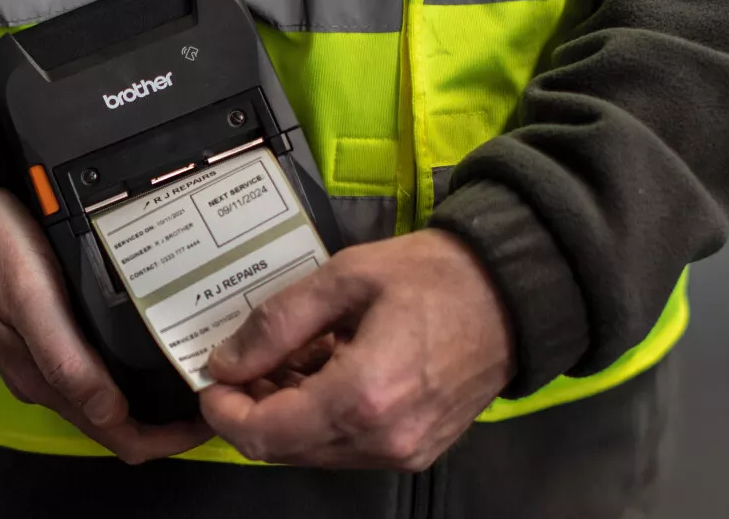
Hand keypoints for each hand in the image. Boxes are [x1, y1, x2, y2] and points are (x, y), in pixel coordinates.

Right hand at [0, 187, 213, 462]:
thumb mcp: (30, 298)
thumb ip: (64, 357)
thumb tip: (108, 411)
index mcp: (44, 380)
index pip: (117, 436)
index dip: (167, 439)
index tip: (211, 418)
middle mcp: (47, 377)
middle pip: (119, 423)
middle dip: (170, 420)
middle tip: (217, 390)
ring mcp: (47, 357)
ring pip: (112, 396)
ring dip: (154, 394)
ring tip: (196, 366)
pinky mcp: (49, 333)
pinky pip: (98, 365)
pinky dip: (133, 367)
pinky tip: (156, 342)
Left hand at [198, 229, 512, 469]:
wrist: (516, 294)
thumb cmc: (436, 276)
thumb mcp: (346, 278)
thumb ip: (278, 323)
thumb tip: (227, 360)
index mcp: (363, 396)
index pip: (263, 433)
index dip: (224, 410)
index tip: (213, 378)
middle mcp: (382, 439)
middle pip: (283, 449)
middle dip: (252, 410)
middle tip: (246, 362)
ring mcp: (404, 451)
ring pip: (313, 452)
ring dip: (286, 415)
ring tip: (288, 359)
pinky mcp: (418, 451)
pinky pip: (347, 447)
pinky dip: (322, 418)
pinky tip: (325, 373)